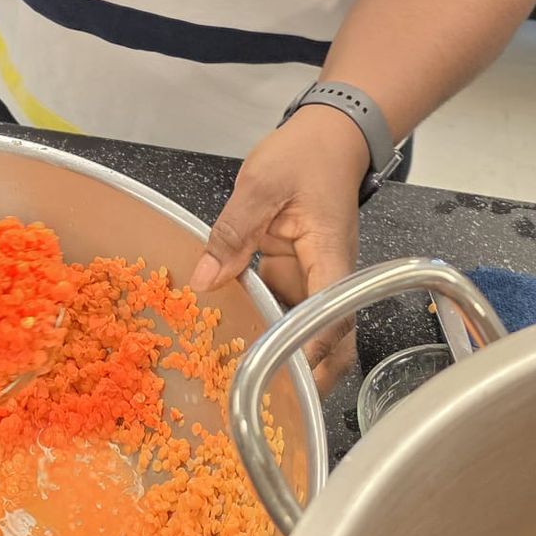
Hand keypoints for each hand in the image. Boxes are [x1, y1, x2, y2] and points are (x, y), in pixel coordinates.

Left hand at [188, 108, 369, 393]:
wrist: (330, 135)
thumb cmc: (304, 154)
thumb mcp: (259, 185)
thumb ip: (231, 234)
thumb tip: (203, 282)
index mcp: (331, 255)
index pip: (330, 314)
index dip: (310, 350)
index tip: (282, 375)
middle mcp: (331, 275)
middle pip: (332, 339)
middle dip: (308, 374)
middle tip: (266, 400)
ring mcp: (317, 277)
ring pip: (311, 331)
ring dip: (288, 356)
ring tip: (248, 383)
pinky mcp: (300, 273)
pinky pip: (289, 309)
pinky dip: (271, 328)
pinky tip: (240, 343)